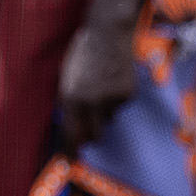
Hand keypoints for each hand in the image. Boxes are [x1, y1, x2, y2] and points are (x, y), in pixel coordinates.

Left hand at [52, 0, 140, 152]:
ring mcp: (111, 98)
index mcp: (70, 98)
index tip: (71, 162)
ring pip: (108, 118)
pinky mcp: (127, 93)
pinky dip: (118, 97)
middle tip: (90, 124)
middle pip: (94, 134)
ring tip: (102, 86)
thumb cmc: (82, 55)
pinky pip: (121, 105)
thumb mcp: (67, 79)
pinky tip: (114, 79)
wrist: (107, 33)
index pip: (71, 134)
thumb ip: (69, 103)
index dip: (71, 151)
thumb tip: (72, 126)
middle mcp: (90, 102)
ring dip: (104, 110)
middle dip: (92, 133)